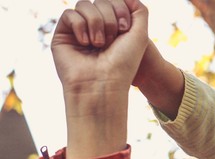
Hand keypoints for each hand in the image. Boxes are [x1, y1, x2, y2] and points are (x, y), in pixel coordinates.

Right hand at [51, 0, 148, 158]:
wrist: (103, 84)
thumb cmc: (123, 63)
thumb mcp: (140, 34)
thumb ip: (138, 10)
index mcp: (114, 26)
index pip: (114, 1)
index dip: (121, 10)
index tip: (124, 30)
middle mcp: (96, 27)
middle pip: (100, 1)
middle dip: (109, 19)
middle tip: (110, 41)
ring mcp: (79, 30)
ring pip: (84, 4)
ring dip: (96, 23)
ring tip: (98, 44)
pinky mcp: (63, 35)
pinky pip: (69, 14)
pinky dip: (80, 26)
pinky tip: (85, 43)